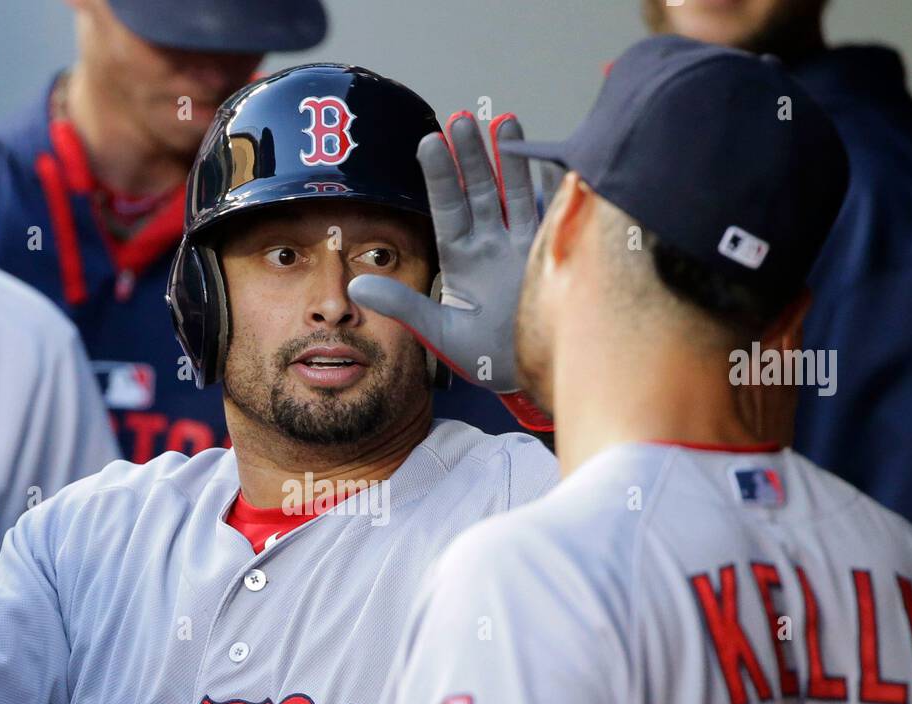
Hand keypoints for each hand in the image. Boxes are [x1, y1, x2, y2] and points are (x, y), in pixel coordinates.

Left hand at [348, 112, 551, 430]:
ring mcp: (525, 247)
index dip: (440, 177)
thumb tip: (355, 286)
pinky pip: (555, 212)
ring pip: (516, 192)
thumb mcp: (439, 331)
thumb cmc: (484, 357)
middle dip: (471, 157)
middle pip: (480, 191)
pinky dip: (555, 186)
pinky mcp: (555, 254)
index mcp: (462, 259)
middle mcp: (492, 246)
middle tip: (461, 119)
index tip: (428, 143)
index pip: (448, 209)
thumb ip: (402, 305)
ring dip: (510, 158)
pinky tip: (552, 158)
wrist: (530, 376)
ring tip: (503, 120)